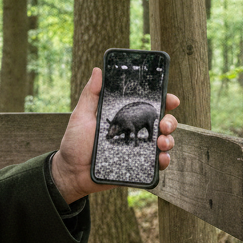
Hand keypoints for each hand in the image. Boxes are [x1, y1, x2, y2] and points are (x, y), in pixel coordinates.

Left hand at [51, 67, 180, 203]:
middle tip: (164, 124)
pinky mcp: (138, 166)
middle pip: (161, 123)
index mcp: (125, 117)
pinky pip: (157, 164)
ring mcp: (138, 150)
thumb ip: (91, 94)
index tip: (171, 99)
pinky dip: (164, 160)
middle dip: (170, 121)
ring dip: (169, 140)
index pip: (147, 106)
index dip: (163, 101)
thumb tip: (97, 70)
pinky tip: (161, 157)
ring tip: (161, 142)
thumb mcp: (82, 115)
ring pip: (164, 142)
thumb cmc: (75, 143)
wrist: (71, 172)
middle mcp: (134, 132)